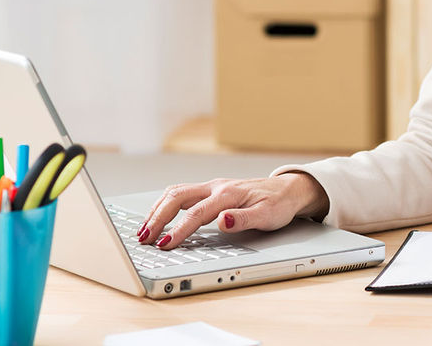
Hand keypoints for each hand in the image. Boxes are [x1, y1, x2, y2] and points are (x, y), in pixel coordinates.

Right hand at [136, 172, 328, 249]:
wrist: (288, 189)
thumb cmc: (278, 204)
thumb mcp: (268, 216)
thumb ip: (244, 219)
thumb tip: (222, 221)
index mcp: (228, 194)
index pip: (197, 213)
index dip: (179, 230)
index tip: (165, 245)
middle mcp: (216, 187)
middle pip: (177, 197)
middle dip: (157, 218)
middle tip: (143, 239)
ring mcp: (211, 186)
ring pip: (176, 192)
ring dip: (157, 210)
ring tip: (143, 229)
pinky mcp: (210, 189)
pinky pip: (181, 193)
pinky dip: (165, 204)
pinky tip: (158, 215)